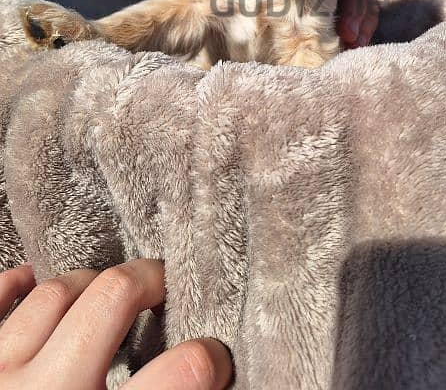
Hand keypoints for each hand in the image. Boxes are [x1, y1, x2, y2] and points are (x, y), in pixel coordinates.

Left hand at [0, 260, 231, 389]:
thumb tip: (201, 375)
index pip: (178, 374)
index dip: (208, 358)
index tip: (215, 356)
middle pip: (111, 296)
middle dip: (148, 281)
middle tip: (163, 288)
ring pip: (53, 292)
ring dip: (88, 285)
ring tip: (105, 293)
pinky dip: (15, 285)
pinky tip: (32, 281)